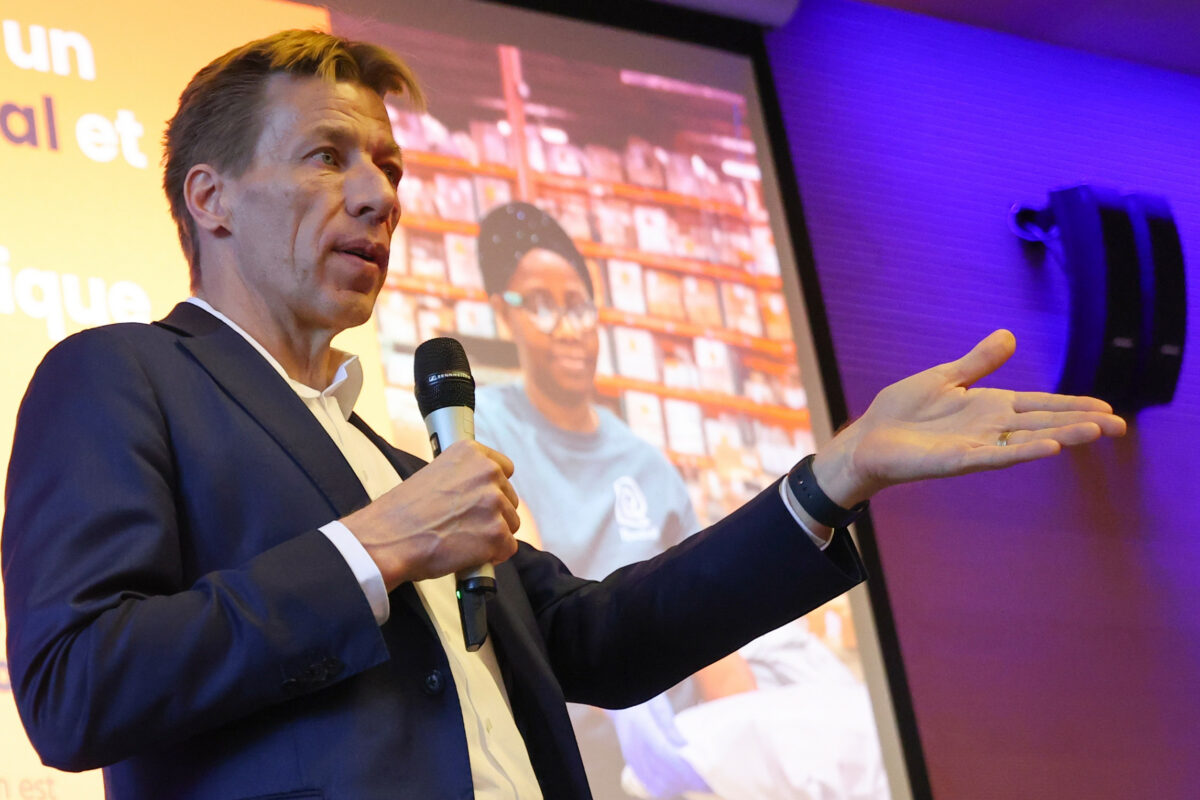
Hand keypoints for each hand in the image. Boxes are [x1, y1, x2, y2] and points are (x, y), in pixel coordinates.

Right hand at [340, 440, 520, 589]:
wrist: (387, 540)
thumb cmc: (403, 513)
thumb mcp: (434, 474)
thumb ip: (463, 477)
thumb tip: (481, 491)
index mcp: (471, 453)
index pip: (504, 469)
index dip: (492, 489)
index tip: (479, 500)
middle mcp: (487, 472)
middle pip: (509, 498)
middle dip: (492, 514)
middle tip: (464, 525)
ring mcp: (494, 502)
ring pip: (511, 524)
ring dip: (492, 535)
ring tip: (462, 539)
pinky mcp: (497, 532)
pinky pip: (508, 548)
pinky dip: (492, 556)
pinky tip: (468, 553)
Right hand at [610, 694, 709, 798]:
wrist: (621, 705)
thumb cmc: (644, 701)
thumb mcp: (658, 705)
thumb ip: (669, 726)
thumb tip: (683, 746)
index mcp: (643, 730)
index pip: (666, 756)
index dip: (685, 769)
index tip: (703, 777)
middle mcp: (635, 748)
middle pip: (662, 775)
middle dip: (686, 782)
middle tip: (706, 784)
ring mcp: (633, 759)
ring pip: (655, 785)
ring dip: (676, 787)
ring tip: (695, 785)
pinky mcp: (633, 764)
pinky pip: (648, 784)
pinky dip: (665, 788)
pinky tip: (678, 784)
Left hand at [817, 330, 1126, 505]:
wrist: (869, 438)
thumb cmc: (903, 412)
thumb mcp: (945, 378)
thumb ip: (978, 363)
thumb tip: (1009, 336)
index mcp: (990, 407)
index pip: (1041, 405)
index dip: (1073, 406)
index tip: (1108, 408)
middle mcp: (990, 428)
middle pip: (1044, 423)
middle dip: (1081, 423)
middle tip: (1120, 426)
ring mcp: (977, 446)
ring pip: (1028, 440)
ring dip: (1062, 436)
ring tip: (1096, 432)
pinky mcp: (958, 461)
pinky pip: (996, 455)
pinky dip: (1023, 451)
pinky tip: (1049, 447)